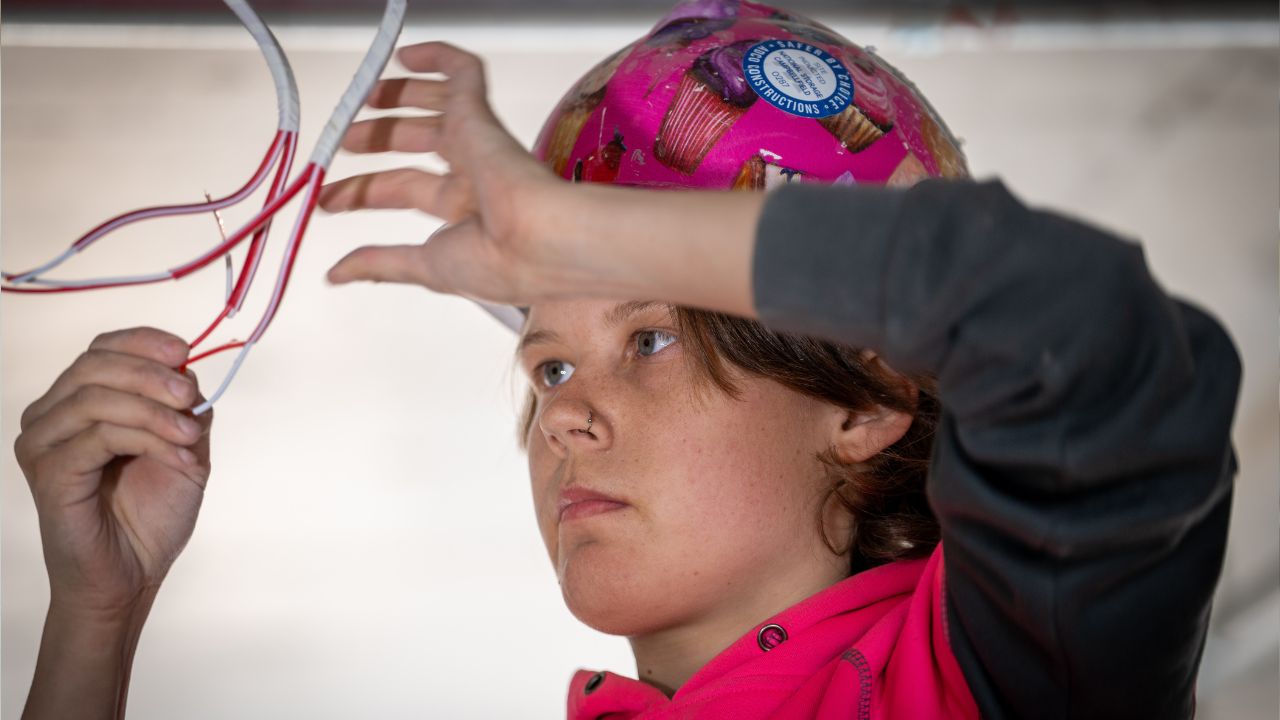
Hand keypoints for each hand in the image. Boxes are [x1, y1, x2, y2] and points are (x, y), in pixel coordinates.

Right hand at [15, 327, 211, 617]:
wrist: (132, 575)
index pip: (102, 349)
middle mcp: (50, 416)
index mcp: (77, 403)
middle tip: (190, 396)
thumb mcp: (183, 446)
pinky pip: (99, 435)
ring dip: (154, 410)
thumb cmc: (150, 515)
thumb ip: (182, 406)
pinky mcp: (49, 472)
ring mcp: (43, 443)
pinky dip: (148, 438)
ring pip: (96, 397)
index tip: (184, 350)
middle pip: (95, 364)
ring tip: (190, 435)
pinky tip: (176, 454)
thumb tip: (187, 370)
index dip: (143, 341)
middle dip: (152, 374)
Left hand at [318, 42, 577, 305]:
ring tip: (366, 94)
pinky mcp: (481, 116)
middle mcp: (472, 175)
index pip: (403, 189)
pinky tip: (408, 55)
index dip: (363, 191)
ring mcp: (478, 143)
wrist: (538, 242)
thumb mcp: (426, 267)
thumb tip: (339, 274)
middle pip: (417, 143)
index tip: (329, 198)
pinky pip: (465, 73)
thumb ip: (382, 264)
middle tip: (344, 141)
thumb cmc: (498, 262)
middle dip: (378, 139)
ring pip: (437, 104)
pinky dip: (439, 57)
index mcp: (464, 211)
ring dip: (399, 96)